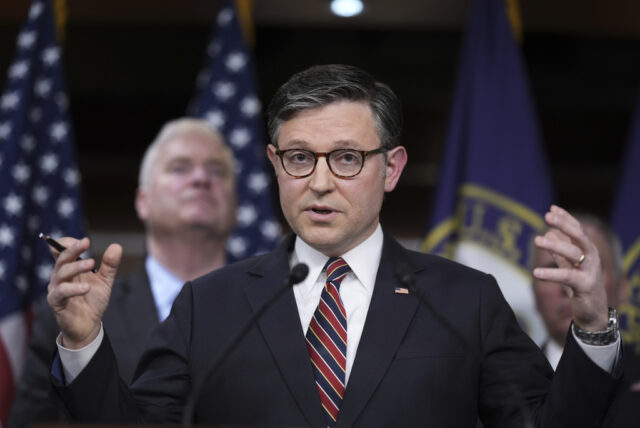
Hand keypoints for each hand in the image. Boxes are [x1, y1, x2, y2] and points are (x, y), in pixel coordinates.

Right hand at [46, 237, 122, 348]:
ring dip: (76, 266)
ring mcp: (56, 288)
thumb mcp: (105, 281)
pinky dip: (74, 288)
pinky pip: (61, 292)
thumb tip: (116, 246)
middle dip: (73, 249)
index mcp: (70, 268)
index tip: (85, 240)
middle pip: (62, 258)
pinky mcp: (55, 302)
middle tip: (86, 242)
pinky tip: (87, 287)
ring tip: (91, 264)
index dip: (71, 243)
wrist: (88, 325)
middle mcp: (60, 276)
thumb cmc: (93, 301)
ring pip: (61, 273)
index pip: (63, 250)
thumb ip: (109, 265)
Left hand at [533, 205, 608, 331]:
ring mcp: (590, 271)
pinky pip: (567, 277)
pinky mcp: (585, 286)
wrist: (593, 313)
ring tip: (537, 240)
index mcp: (588, 251)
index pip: (578, 230)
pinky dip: (551, 274)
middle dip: (564, 224)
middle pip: (579, 236)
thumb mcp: (570, 266)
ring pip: (573, 253)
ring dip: (555, 245)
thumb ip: (560, 252)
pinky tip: (535, 273)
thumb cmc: (581, 286)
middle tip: (547, 216)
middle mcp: (592, 258)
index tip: (552, 208)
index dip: (566, 218)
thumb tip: (549, 233)